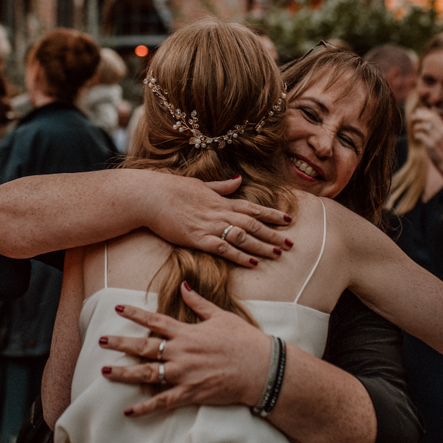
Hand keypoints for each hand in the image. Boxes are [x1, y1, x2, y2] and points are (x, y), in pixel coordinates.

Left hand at [99, 282, 271, 416]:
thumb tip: (184, 285)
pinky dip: (144, 407)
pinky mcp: (190, 393)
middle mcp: (180, 352)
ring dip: (124, 373)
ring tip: (105, 371)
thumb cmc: (243, 340)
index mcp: (187, 332)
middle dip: (120, 342)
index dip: (135, 313)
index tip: (118, 308)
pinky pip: (162, 401)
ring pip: (146, 374)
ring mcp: (183, 374)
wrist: (260, 368)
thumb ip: (198, 302)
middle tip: (100, 340)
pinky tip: (129, 410)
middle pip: (144, 346)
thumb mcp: (221, 315)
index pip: (155, 320)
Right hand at [144, 175, 292, 267]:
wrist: (150, 196)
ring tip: (280, 253)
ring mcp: (209, 225)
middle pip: (253, 224)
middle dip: (274, 233)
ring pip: (243, 237)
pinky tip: (253, 262)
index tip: (288, 219)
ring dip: (263, 245)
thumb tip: (238, 179)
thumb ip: (221, 187)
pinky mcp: (198, 238)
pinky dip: (240, 255)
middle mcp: (219, 213)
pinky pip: (224, 248)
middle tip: (293, 242)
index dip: (271, 214)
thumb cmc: (171, 189)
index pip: (252, 208)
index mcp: (220, 201)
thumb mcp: (200, 185)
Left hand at [409, 108, 442, 182]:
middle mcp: (442, 132)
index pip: (434, 116)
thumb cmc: (441, 148)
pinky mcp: (432, 146)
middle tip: (411, 117)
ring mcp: (437, 139)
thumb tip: (424, 115)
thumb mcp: (441, 135)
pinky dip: (417, 134)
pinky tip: (416, 137)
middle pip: (429, 119)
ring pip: (424, 126)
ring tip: (415, 129)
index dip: (424, 112)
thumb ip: (434, 126)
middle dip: (419, 116)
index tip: (417, 111)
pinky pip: (421, 136)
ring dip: (417, 126)